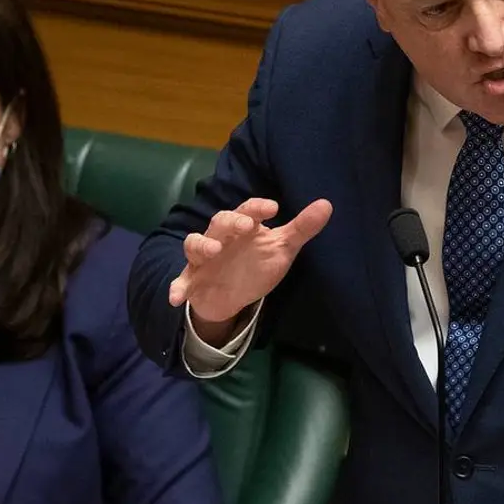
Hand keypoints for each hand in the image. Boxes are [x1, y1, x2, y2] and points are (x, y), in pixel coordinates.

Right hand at [167, 197, 331, 337]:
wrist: (233, 294)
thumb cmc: (257, 263)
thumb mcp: (283, 248)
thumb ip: (302, 228)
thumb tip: (327, 204)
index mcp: (244, 226)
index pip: (249, 209)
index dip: (258, 207)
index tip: (274, 208)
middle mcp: (221, 236)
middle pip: (220, 221)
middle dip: (232, 222)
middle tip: (247, 225)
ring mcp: (204, 257)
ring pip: (196, 244)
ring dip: (202, 245)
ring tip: (214, 250)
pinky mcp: (192, 279)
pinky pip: (182, 281)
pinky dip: (177, 288)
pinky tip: (176, 299)